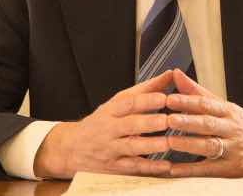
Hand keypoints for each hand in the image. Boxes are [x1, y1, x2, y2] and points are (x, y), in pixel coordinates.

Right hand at [34, 70, 173, 178]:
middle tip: (166, 120)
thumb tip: (170, 74)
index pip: (127, 103)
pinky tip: (166, 166)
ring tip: (167, 143)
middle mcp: (110, 129)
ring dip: (150, 146)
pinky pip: (133, 168)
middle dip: (148, 123)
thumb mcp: (117, 103)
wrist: (72, 148)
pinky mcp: (115, 167)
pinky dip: (150, 168)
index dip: (145, 100)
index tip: (163, 97)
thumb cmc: (103, 121)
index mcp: (111, 110)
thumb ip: (145, 90)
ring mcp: (111, 149)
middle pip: (129, 125)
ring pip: (131, 147)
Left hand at [165, 69, 242, 178]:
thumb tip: (175, 74)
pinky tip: (173, 170)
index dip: (189, 102)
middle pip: (209, 124)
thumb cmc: (242, 125)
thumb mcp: (224, 105)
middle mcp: (231, 129)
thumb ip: (197, 91)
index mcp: (227, 111)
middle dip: (189, 122)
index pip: (207, 104)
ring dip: (190, 145)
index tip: (170, 99)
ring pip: (210, 146)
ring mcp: (232, 149)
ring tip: (171, 142)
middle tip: (169, 120)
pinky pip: (208, 170)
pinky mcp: (230, 168)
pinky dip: (190, 170)